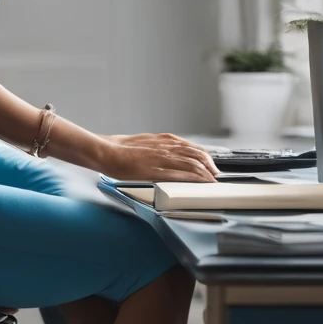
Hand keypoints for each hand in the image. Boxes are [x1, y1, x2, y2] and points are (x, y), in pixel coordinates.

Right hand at [101, 132, 218, 182]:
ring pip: (193, 163)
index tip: (209, 162)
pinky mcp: (158, 170)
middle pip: (197, 154)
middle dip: (209, 164)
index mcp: (163, 140)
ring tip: (212, 180)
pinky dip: (195, 178)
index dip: (204, 155)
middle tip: (215, 173)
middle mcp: (167, 147)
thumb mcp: (143, 142)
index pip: (191, 146)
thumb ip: (157, 146)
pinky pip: (182, 174)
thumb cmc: (120, 148)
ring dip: (206, 172)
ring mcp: (163, 158)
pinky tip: (201, 183)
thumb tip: (166, 151)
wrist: (107, 152)